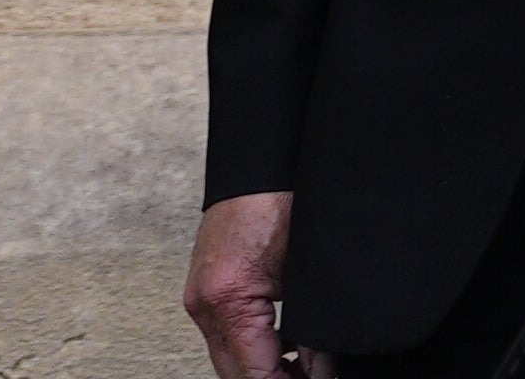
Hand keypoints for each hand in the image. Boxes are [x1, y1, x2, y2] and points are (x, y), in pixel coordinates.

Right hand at [187, 191, 318, 378]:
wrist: (259, 166)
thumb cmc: (282, 202)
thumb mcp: (306, 270)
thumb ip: (313, 325)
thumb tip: (322, 369)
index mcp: (228, 299)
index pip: (252, 372)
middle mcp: (205, 305)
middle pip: (235, 373)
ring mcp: (202, 300)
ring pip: (230, 359)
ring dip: (265, 371)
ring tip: (309, 373)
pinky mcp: (209, 292)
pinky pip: (229, 335)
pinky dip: (257, 349)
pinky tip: (291, 352)